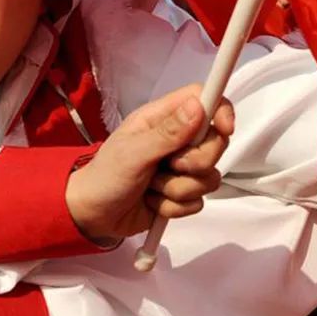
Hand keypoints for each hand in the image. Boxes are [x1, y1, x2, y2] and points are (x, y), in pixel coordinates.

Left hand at [66, 84, 233, 242]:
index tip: (225, 129)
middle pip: (215, 143)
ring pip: (208, 177)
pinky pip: (197, 202)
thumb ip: (167, 133)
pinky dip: (173, 207)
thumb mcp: (133, 152)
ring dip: (177, 189)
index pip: (203, 99)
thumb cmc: (105, 176)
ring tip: (150, 188)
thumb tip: (199, 106)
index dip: (220, 110)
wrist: (91, 216)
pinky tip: (152, 203)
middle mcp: (175, 140)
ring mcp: (179, 168)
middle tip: (168, 167)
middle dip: (195, 163)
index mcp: (160, 119)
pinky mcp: (180, 194)